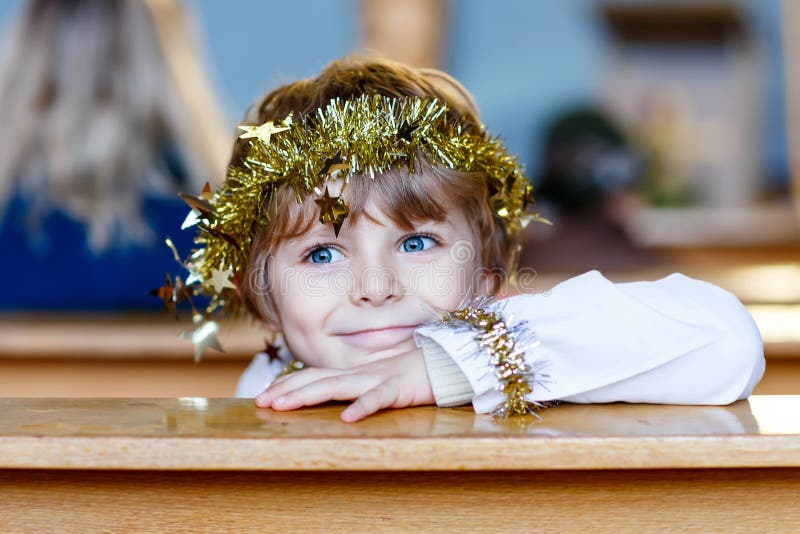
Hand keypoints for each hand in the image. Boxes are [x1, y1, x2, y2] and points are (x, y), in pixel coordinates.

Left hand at [254, 348, 434, 422]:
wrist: (450, 361)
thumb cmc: (416, 373)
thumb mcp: (381, 381)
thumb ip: (360, 387)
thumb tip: (339, 401)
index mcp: (357, 372)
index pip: (316, 375)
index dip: (290, 383)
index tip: (266, 393)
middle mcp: (362, 373)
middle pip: (318, 380)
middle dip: (288, 390)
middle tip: (261, 401)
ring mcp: (379, 379)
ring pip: (339, 386)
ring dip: (309, 395)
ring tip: (285, 405)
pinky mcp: (400, 388)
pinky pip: (379, 399)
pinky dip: (363, 407)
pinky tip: (347, 418)